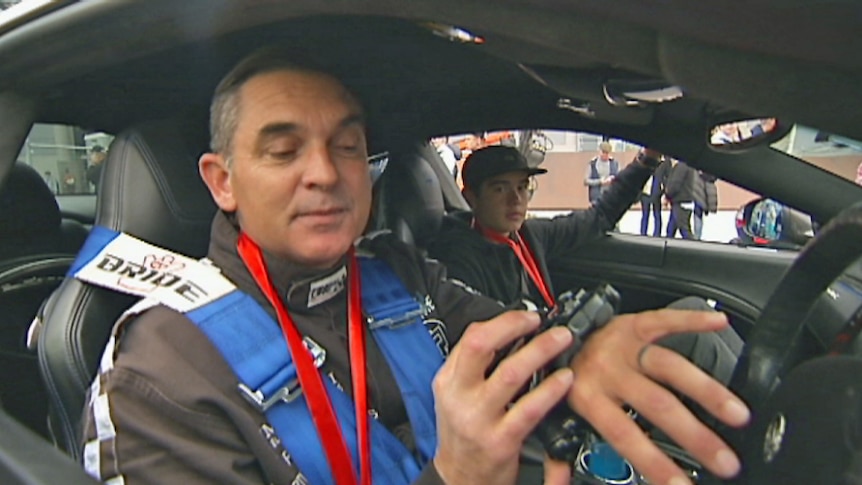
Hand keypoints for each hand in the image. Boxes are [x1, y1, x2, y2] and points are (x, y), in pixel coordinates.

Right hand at [433, 311, 574, 484]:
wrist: (460, 478)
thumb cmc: (463, 435)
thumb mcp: (456, 396)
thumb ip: (474, 367)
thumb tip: (507, 333)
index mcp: (448, 380)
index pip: (471, 338)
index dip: (502, 321)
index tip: (526, 317)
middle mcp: (460, 396)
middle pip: (481, 346)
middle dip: (514, 325)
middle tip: (540, 321)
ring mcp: (479, 418)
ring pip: (511, 374)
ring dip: (540, 351)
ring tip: (561, 341)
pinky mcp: (500, 440)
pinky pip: (529, 409)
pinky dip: (550, 390)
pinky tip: (564, 379)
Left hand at [566, 310, 749, 484]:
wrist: (552, 337)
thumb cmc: (565, 380)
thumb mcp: (564, 414)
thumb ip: (579, 443)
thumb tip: (580, 477)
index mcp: (588, 398)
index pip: (626, 435)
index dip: (655, 463)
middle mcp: (608, 370)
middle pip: (659, 404)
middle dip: (696, 436)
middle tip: (725, 460)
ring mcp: (623, 345)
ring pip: (670, 366)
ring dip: (707, 392)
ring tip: (737, 414)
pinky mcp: (634, 322)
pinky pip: (666, 319)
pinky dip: (693, 320)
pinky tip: (719, 323)